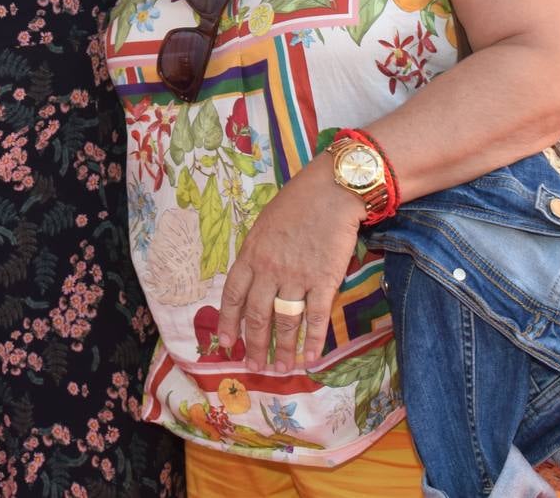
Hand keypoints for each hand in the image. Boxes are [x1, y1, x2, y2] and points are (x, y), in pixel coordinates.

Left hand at [212, 158, 366, 372]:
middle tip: (255, 367)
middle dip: (254, 344)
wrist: (332, 191)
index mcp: (251, 254)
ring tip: (281, 369)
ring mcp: (296, 276)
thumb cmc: (298, 202)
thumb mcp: (265, 224)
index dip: (229, 322)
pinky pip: (316, 317)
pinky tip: (310, 358)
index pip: (233, 295)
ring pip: (285, 321)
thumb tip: (253, 277)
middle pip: (257, 315)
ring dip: (283, 349)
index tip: (227, 344)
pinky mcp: (324, 280)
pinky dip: (313, 340)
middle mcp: (269, 269)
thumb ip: (258, 253)